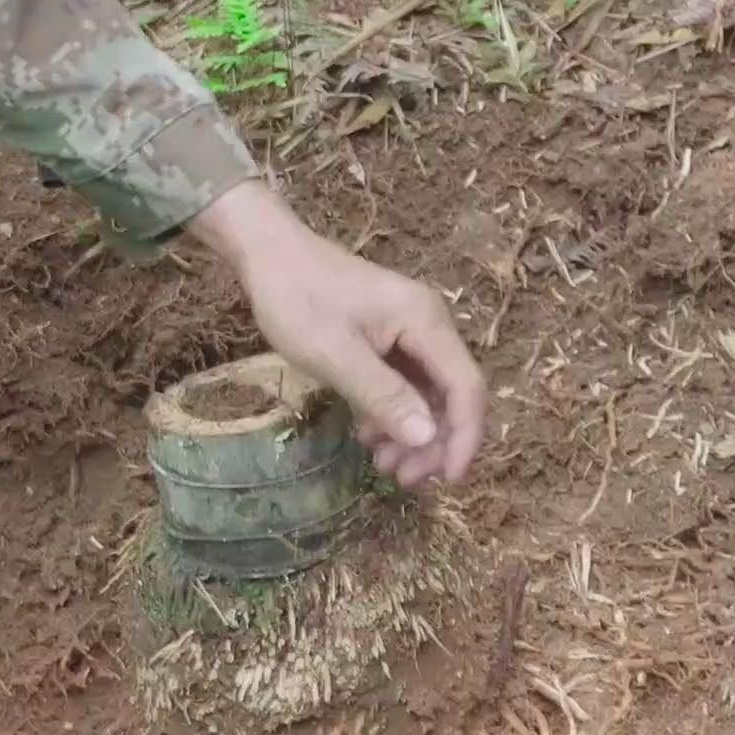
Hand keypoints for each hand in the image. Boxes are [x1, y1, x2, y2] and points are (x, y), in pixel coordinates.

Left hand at [185, 181, 487, 488]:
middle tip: (401, 479)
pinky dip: (394, 415)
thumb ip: (384, 396)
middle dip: (434, 442)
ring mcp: (409, 331)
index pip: (466, 388)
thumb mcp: (336, 354)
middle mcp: (429, 325)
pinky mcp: (388, 338)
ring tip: (383, 466)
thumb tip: (428, 439)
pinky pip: (406, 385)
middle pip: (451, 395)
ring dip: (413, 434)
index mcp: (426, 322)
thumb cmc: (297, 299)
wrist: (268, 254)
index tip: (447, 480)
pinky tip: (370, 438)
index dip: (464, 437)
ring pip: (429, 395)